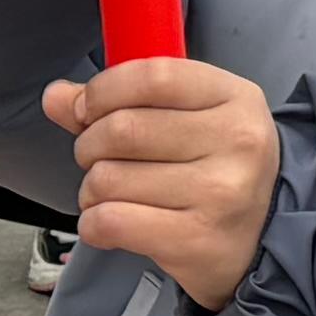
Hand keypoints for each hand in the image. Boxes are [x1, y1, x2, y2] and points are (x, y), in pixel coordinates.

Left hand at [39, 56, 281, 308]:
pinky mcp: (197, 239)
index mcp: (236, 97)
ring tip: (113, 196)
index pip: (152, 76)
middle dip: (89, 146)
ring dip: (92, 189)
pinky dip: (94, 224)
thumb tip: (55, 96)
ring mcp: (221, 192)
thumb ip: (119, 102)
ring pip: (108, 178)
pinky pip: (110, 221)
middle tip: (101, 160)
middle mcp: (236, 141)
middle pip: (121, 129)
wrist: (261, 239)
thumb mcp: (186, 119)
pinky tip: (111, 223)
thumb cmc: (215, 169)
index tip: (88, 111)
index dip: (103, 91)